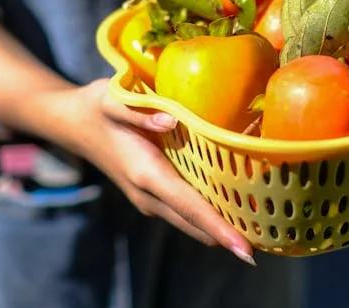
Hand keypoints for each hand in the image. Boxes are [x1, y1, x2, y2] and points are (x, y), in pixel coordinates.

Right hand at [55, 80, 255, 265]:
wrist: (74, 123)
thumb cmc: (97, 107)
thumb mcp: (113, 99)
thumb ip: (140, 110)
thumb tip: (173, 118)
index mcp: (146, 174)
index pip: (190, 208)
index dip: (220, 228)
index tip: (246, 249)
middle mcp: (150, 196)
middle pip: (197, 225)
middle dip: (231, 234)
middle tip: (273, 234)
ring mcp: (151, 200)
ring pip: (193, 224)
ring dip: (223, 227)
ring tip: (264, 224)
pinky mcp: (154, 196)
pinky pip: (187, 213)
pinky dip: (211, 216)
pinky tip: (236, 206)